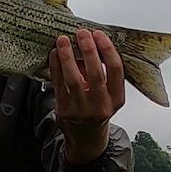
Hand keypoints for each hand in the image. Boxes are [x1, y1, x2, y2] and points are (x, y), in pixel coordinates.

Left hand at [48, 29, 125, 164]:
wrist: (86, 138)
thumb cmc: (97, 109)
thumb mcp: (107, 95)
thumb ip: (100, 72)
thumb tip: (87, 43)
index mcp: (116, 98)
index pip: (116, 70)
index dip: (107, 50)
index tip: (99, 35)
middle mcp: (101, 105)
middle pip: (95, 74)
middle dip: (89, 50)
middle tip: (82, 33)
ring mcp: (82, 110)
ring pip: (74, 79)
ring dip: (68, 57)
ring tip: (63, 40)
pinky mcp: (65, 110)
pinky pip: (59, 84)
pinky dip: (56, 66)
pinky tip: (54, 54)